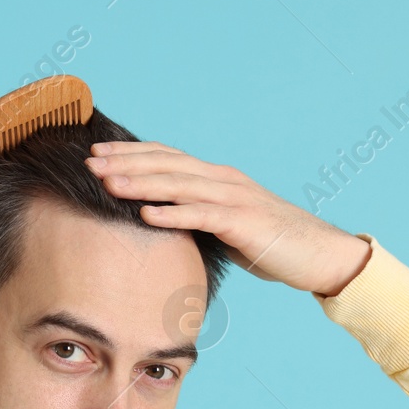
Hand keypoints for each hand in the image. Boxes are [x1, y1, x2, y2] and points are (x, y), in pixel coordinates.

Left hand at [84, 141, 371, 296]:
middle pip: (167, 165)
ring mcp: (235, 198)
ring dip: (142, 183)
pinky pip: (203, 215)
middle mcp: (223, 179)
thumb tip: (159, 223)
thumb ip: (196, 217)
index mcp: (216, 178)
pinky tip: (147, 214)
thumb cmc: (269, 244)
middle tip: (90, 164)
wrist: (318, 255)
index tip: (96, 156)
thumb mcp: (224, 226)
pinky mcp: (245, 222)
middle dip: (126, 163)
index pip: (166, 158)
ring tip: (109, 184)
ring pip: (180, 185)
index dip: (131, 154)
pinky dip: (173, 213)